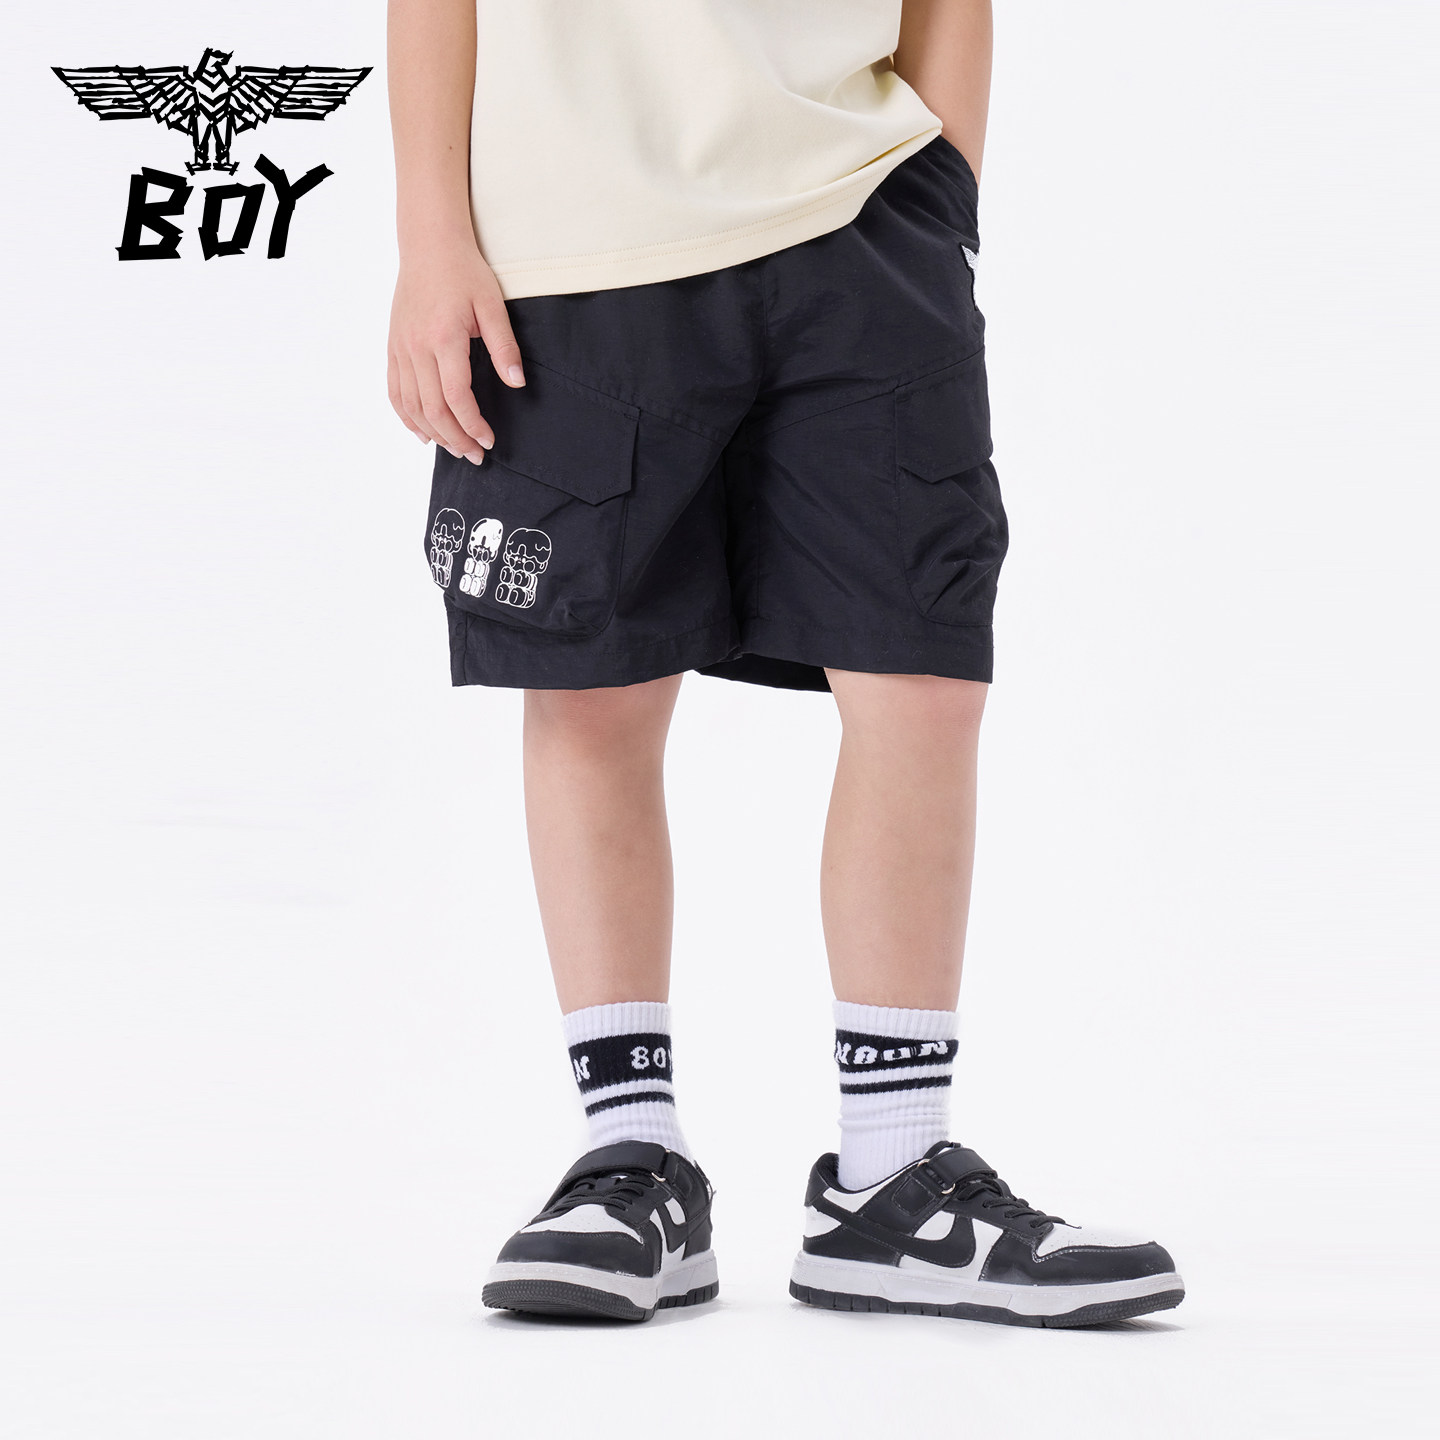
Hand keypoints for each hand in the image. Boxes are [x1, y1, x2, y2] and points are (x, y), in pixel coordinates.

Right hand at [387, 240, 523, 463]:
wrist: (428, 245)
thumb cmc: (464, 272)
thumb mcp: (492, 305)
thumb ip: (504, 346)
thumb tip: (517, 383)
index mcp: (443, 338)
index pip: (456, 397)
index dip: (473, 425)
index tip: (489, 440)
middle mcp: (416, 347)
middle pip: (432, 409)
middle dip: (456, 439)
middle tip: (476, 456)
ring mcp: (400, 348)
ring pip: (411, 405)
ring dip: (434, 433)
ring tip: (455, 449)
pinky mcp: (392, 347)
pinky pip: (394, 391)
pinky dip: (407, 417)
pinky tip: (423, 433)